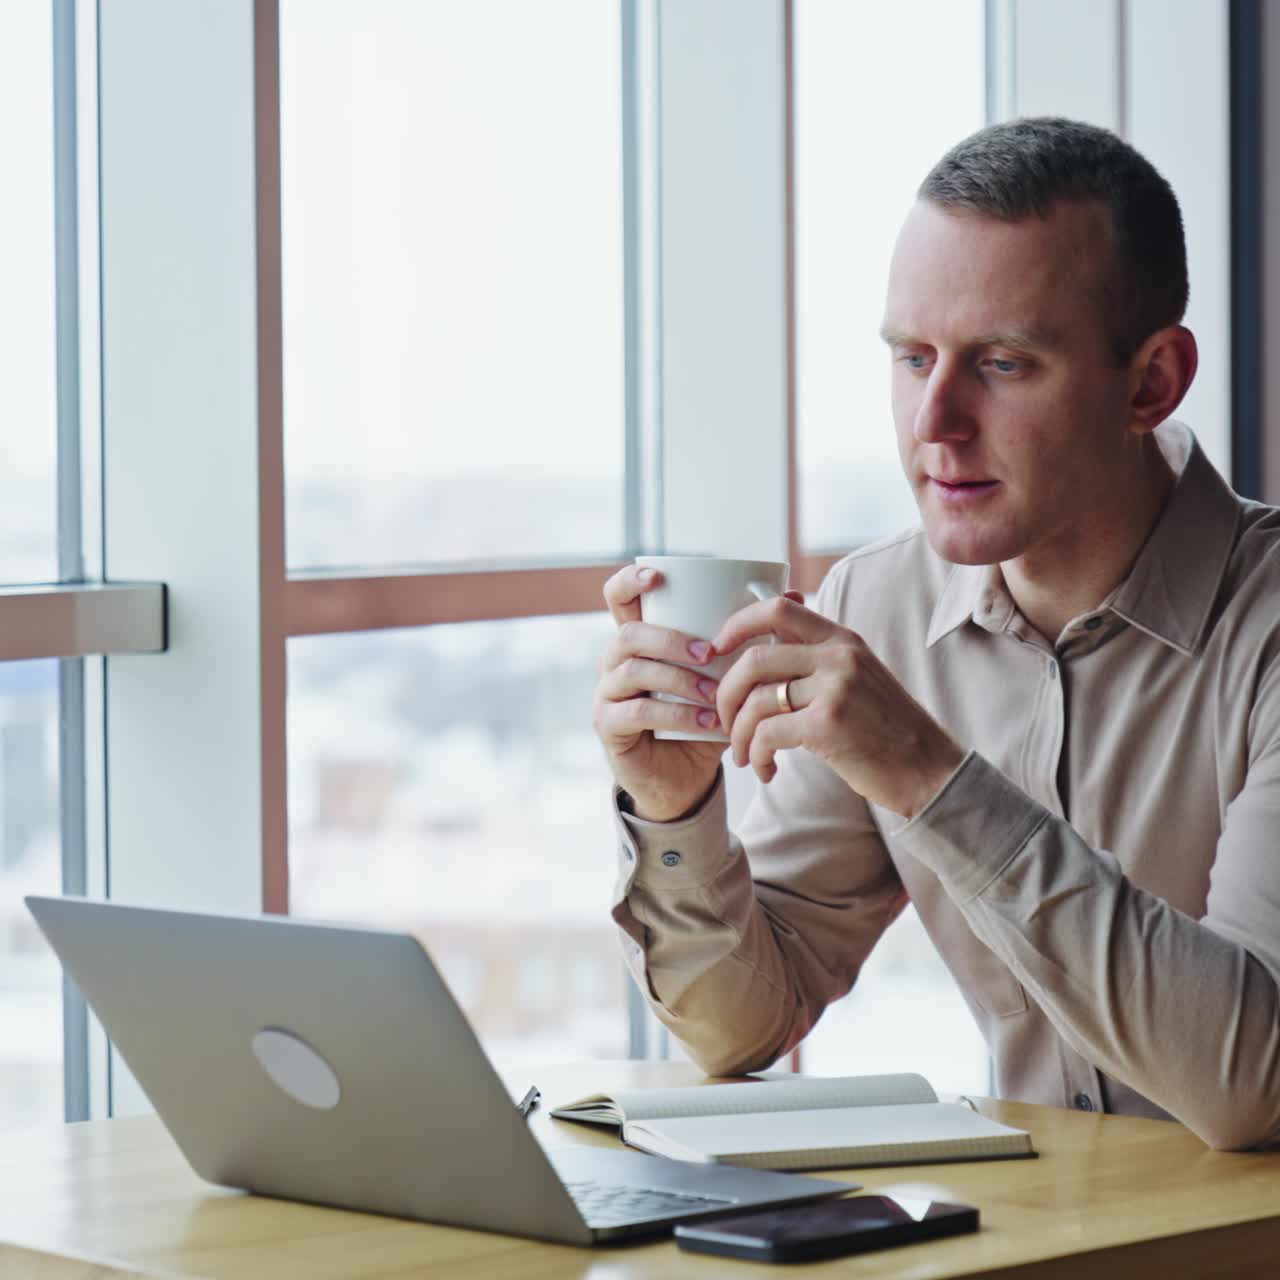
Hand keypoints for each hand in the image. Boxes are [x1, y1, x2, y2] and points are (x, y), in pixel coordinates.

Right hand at [593, 564, 726, 821]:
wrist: (685, 777)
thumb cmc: (705, 718)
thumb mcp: (728, 675)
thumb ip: (750, 637)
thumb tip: (794, 591)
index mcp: (640, 639)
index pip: (618, 597)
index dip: (630, 580)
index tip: (658, 577)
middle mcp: (616, 661)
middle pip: (629, 634)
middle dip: (671, 639)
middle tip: (710, 653)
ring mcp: (607, 693)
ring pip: (634, 670)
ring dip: (679, 679)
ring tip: (716, 694)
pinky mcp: (609, 726)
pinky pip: (638, 711)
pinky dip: (677, 714)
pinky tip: (708, 723)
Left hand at [712, 597, 965, 818]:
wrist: (929, 771)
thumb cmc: (886, 732)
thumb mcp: (857, 680)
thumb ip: (817, 662)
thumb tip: (762, 652)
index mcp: (842, 639)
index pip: (777, 608)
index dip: (736, 624)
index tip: (716, 650)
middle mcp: (839, 655)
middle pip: (753, 658)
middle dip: (725, 693)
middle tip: (725, 721)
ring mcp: (836, 687)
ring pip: (755, 699)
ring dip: (738, 734)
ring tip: (745, 755)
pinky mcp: (830, 723)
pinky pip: (767, 733)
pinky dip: (756, 754)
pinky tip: (765, 769)